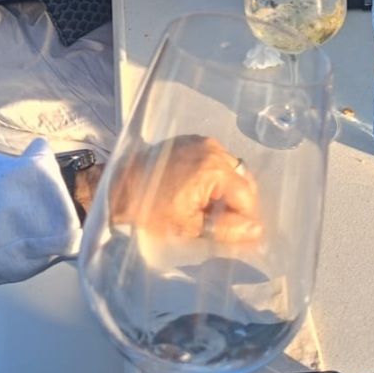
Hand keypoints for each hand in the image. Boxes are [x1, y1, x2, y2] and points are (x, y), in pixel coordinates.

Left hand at [108, 134, 261, 243]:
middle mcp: (213, 148)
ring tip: (206, 207)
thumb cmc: (150, 210)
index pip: (247, 196)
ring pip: (230, 170)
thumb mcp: (190, 227)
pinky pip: (214, 160)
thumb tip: (256, 229)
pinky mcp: (190, 140)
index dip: (242, 218)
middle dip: (235, 202)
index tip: (229, 232)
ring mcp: (201, 141)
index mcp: (214, 168)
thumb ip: (227, 229)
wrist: (117, 188)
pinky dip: (213, 176)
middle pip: (242, 180)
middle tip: (218, 222)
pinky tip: (197, 191)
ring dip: (225, 189)